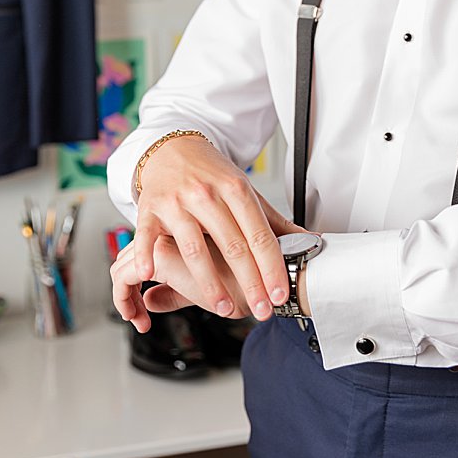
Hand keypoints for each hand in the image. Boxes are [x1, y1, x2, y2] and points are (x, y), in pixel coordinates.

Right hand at [117, 136, 304, 327]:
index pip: (260, 235)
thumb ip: (274, 221)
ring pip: (195, 248)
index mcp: (237, 190)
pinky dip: (147, 255)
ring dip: (209, 282)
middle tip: (262, 309)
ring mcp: (177, 202)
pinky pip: (146, 235)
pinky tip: (152, 276)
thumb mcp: (246, 192)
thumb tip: (311, 242)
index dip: (272, 267)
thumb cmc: (214, 176)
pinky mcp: (149, 209)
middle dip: (250, 282)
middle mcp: (208, 196)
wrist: (173, 149)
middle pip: (233, 246)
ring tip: (223, 307)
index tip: (281, 293)